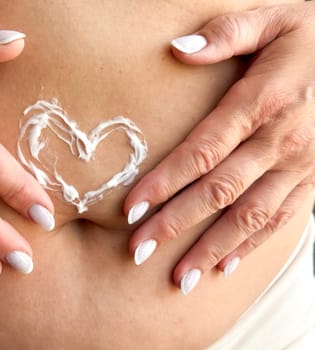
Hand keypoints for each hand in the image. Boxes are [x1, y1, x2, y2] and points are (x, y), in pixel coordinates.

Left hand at [124, 2, 314, 294]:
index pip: (201, 152)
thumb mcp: (272, 18)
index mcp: (263, 102)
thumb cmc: (311, 33)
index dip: (164, 183)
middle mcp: (280, 141)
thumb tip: (177, 50)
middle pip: (217, 192)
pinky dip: (251, 244)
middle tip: (139, 251)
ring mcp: (299, 165)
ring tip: (180, 277)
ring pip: (248, 216)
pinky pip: (280, 219)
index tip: (130, 210)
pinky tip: (225, 265)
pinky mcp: (311, 178)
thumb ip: (226, 33)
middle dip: (175, 225)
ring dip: (211, 248)